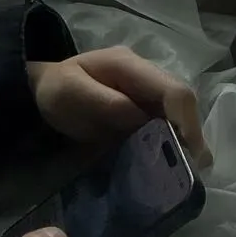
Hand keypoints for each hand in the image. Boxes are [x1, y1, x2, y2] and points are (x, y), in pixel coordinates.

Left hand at [27, 47, 211, 167]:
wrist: (45, 91)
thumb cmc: (57, 90)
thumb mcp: (73, 93)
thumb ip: (108, 104)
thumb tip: (144, 120)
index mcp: (129, 65)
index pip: (173, 90)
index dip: (185, 121)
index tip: (185, 152)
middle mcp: (147, 75)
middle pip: (184, 105)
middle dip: (190, 137)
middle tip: (189, 170)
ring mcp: (149, 92)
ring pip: (182, 117)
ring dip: (185, 143)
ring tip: (183, 172)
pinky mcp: (147, 109)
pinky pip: (169, 126)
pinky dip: (173, 145)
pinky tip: (171, 164)